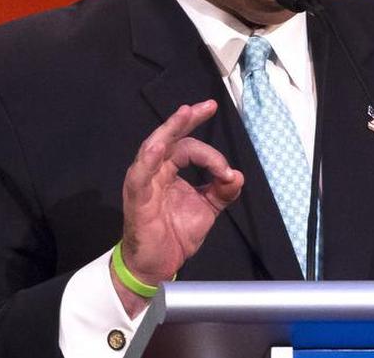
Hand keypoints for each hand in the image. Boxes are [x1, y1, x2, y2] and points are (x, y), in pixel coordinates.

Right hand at [112, 100, 243, 314]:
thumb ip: (222, 191)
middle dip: (188, 119)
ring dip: (170, 129)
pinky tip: (159, 146)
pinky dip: (148, 159)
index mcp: (169, 170)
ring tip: (185, 113)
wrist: (158, 266)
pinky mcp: (136, 198)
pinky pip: (140, 175)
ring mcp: (143, 182)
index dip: (212, 156)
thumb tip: (237, 174)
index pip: (189, 147)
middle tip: (207, 106)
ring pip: (154, 147)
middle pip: (170, 137)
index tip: (227, 173)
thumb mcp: (207, 209)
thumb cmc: (175, 235)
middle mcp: (155, 171)